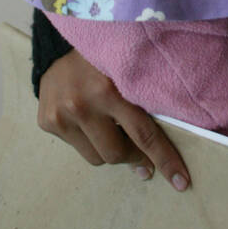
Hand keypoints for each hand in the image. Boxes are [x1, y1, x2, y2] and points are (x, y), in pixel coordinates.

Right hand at [37, 48, 190, 190]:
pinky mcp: (47, 122)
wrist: (59, 47)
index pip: (143, 134)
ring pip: (96, 157)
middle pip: (116, 153)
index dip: (164, 159)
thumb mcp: (126, 71)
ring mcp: (61, 116)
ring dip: (109, 150)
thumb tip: (156, 151)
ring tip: (112, 129)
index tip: (180, 181)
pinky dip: (89, 140)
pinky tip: (88, 119)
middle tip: (143, 154)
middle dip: (134, 157)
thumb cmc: (103, 59)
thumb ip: (142, 102)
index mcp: (108, 89)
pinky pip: (78, 148)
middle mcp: (82, 105)